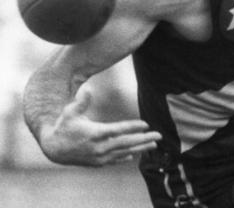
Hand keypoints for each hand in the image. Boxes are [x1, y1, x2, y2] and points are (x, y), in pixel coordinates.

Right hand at [40, 88, 161, 165]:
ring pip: (124, 152)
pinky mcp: (97, 163)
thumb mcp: (70, 112)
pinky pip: (115, 160)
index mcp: (94, 133)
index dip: (132, 126)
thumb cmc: (64, 126)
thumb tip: (87, 89)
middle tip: (159, 135)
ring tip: (154, 144)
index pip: (118, 130)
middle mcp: (99, 147)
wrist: (53, 149)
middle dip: (144, 138)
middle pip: (126, 142)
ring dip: (140, 148)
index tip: (146, 124)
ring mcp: (99, 157)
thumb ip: (81, 102)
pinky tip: (135, 153)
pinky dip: (126, 156)